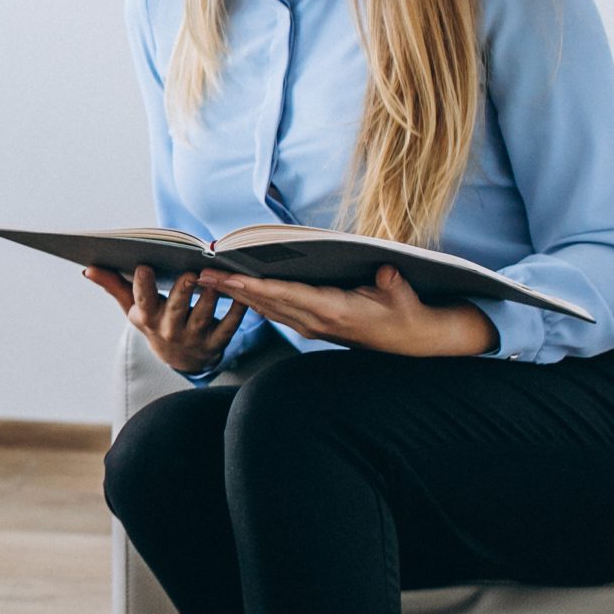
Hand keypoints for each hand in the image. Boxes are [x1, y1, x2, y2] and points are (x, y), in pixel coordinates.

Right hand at [86, 264, 248, 374]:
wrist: (180, 360)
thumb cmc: (155, 323)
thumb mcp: (133, 310)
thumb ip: (114, 286)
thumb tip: (88, 269)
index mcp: (147, 318)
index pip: (142, 301)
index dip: (142, 286)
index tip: (143, 266)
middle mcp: (170, 329)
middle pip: (177, 308)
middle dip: (183, 291)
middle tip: (189, 272)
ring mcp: (194, 337)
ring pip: (204, 314)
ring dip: (212, 296)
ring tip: (217, 276)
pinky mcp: (216, 342)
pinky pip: (229, 326)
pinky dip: (237, 311)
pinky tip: (240, 295)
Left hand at [196, 264, 496, 357]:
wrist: (412, 341)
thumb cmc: (407, 314)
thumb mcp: (403, 296)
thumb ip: (391, 284)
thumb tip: (385, 272)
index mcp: (332, 310)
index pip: (283, 294)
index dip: (252, 286)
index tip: (226, 276)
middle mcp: (315, 320)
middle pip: (265, 302)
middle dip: (231, 288)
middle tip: (201, 273)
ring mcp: (311, 326)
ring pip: (266, 308)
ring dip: (237, 294)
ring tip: (210, 279)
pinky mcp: (313, 326)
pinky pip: (277, 312)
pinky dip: (254, 301)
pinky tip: (237, 291)